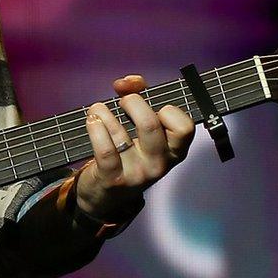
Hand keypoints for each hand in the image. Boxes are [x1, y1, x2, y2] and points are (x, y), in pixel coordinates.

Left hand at [77, 74, 194, 218]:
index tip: (152, 103)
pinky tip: (92, 121)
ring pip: (121, 132)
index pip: (184, 126)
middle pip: (150, 124)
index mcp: (173, 151)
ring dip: (104, 113)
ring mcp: (137, 174)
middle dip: (132, 103)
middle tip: (123, 102)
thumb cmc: (128, 153)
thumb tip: (128, 82)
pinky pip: (105, 149)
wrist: (107, 194)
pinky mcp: (114, 179)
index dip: (168, 108)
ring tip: (98, 111)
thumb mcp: (140, 129)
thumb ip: (138, 96)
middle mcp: (160, 164)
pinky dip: (95, 128)